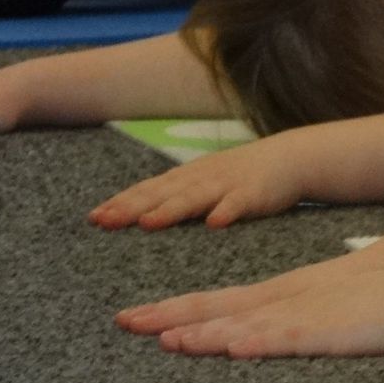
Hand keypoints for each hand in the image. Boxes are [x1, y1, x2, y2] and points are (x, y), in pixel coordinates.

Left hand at [89, 132, 308, 230]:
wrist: (289, 158)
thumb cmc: (241, 176)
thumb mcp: (204, 182)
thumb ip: (176, 197)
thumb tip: (139, 214)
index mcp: (186, 177)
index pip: (147, 189)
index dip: (121, 202)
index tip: (94, 217)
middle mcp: (200, 178)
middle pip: (161, 193)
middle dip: (132, 207)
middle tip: (104, 221)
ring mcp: (226, 184)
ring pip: (193, 198)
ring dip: (170, 210)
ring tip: (148, 223)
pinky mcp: (253, 194)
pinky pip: (238, 204)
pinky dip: (226, 212)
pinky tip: (215, 224)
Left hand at [126, 270, 383, 358]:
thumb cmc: (378, 305)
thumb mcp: (325, 312)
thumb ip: (291, 324)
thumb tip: (255, 340)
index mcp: (281, 295)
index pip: (216, 302)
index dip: (174, 309)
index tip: (135, 316)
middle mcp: (283, 301)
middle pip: (216, 308)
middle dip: (169, 316)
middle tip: (124, 322)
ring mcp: (304, 314)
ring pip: (245, 323)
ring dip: (205, 331)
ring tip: (167, 340)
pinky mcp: (329, 331)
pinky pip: (288, 338)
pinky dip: (259, 341)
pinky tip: (235, 348)